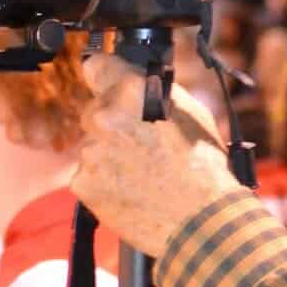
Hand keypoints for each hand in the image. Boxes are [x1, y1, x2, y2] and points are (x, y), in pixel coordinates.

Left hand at [72, 52, 241, 257]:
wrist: (199, 221)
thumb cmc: (204, 168)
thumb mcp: (190, 113)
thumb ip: (155, 92)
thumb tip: (137, 80)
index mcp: (132, 91)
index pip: (96, 65)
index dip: (105, 76)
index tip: (106, 82)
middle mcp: (105, 116)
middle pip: (95, 110)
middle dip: (112, 123)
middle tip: (140, 144)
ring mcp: (90, 150)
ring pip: (92, 145)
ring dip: (108, 154)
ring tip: (141, 172)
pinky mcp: (82, 182)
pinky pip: (88, 174)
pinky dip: (103, 181)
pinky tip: (129, 189)